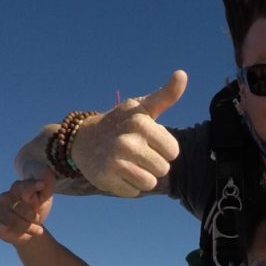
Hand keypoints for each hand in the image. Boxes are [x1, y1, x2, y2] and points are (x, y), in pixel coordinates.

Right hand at [0, 170, 55, 245]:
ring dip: (26, 227)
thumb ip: (47, 186)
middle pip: (18, 206)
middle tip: (39, 219)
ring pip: (10, 219)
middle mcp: (6, 197)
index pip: (24, 186)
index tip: (41, 185)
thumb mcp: (45, 198)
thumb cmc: (37, 208)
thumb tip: (48, 171)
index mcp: (18, 188)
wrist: (32, 227)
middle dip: (32, 215)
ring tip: (38, 231)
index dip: (32, 185)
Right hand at [69, 71, 187, 196]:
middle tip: (137, 154)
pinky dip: (128, 186)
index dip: (164, 149)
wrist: (83, 139)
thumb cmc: (121, 124)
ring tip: (128, 163)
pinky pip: (134, 192)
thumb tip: (182, 74)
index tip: (149, 142)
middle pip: (163, 169)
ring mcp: (115, 161)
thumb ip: (165, 95)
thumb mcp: (142, 108)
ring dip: (142, 177)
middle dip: (154, 164)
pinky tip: (117, 172)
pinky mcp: (106, 179)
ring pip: (150, 182)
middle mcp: (127, 142)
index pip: (173, 151)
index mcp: (141, 123)